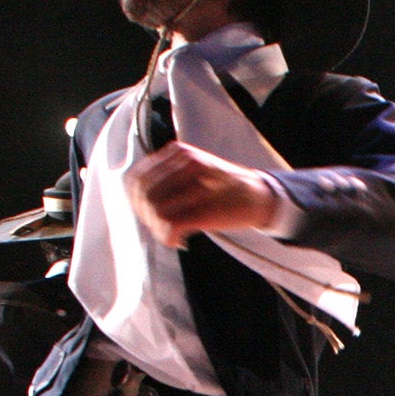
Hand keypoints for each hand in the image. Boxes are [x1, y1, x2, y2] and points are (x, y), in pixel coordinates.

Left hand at [127, 141, 280, 249]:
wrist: (259, 197)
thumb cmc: (225, 191)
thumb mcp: (194, 176)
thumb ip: (168, 180)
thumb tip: (139, 202)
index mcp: (177, 153)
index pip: (137, 178)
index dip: (135, 200)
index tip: (147, 215)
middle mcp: (182, 162)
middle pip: (143, 193)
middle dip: (146, 216)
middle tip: (161, 228)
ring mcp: (194, 183)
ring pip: (154, 209)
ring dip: (158, 228)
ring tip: (173, 235)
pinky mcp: (203, 206)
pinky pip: (171, 224)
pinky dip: (169, 237)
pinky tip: (180, 242)